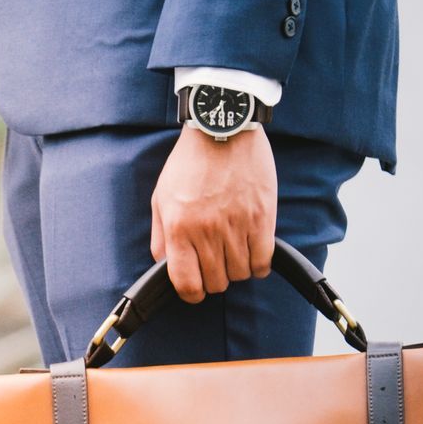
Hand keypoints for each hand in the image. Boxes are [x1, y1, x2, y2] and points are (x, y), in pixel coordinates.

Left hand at [150, 123, 276, 302]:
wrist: (223, 129)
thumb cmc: (189, 163)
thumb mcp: (160, 198)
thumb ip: (160, 236)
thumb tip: (164, 266)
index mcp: (178, 228)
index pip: (186, 283)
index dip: (191, 294)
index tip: (195, 289)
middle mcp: (206, 231)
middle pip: (215, 282)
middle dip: (214, 280)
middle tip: (215, 265)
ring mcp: (236, 226)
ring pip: (239, 274)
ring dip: (236, 270)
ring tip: (233, 254)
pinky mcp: (262, 218)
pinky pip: (262, 261)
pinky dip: (258, 265)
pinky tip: (253, 256)